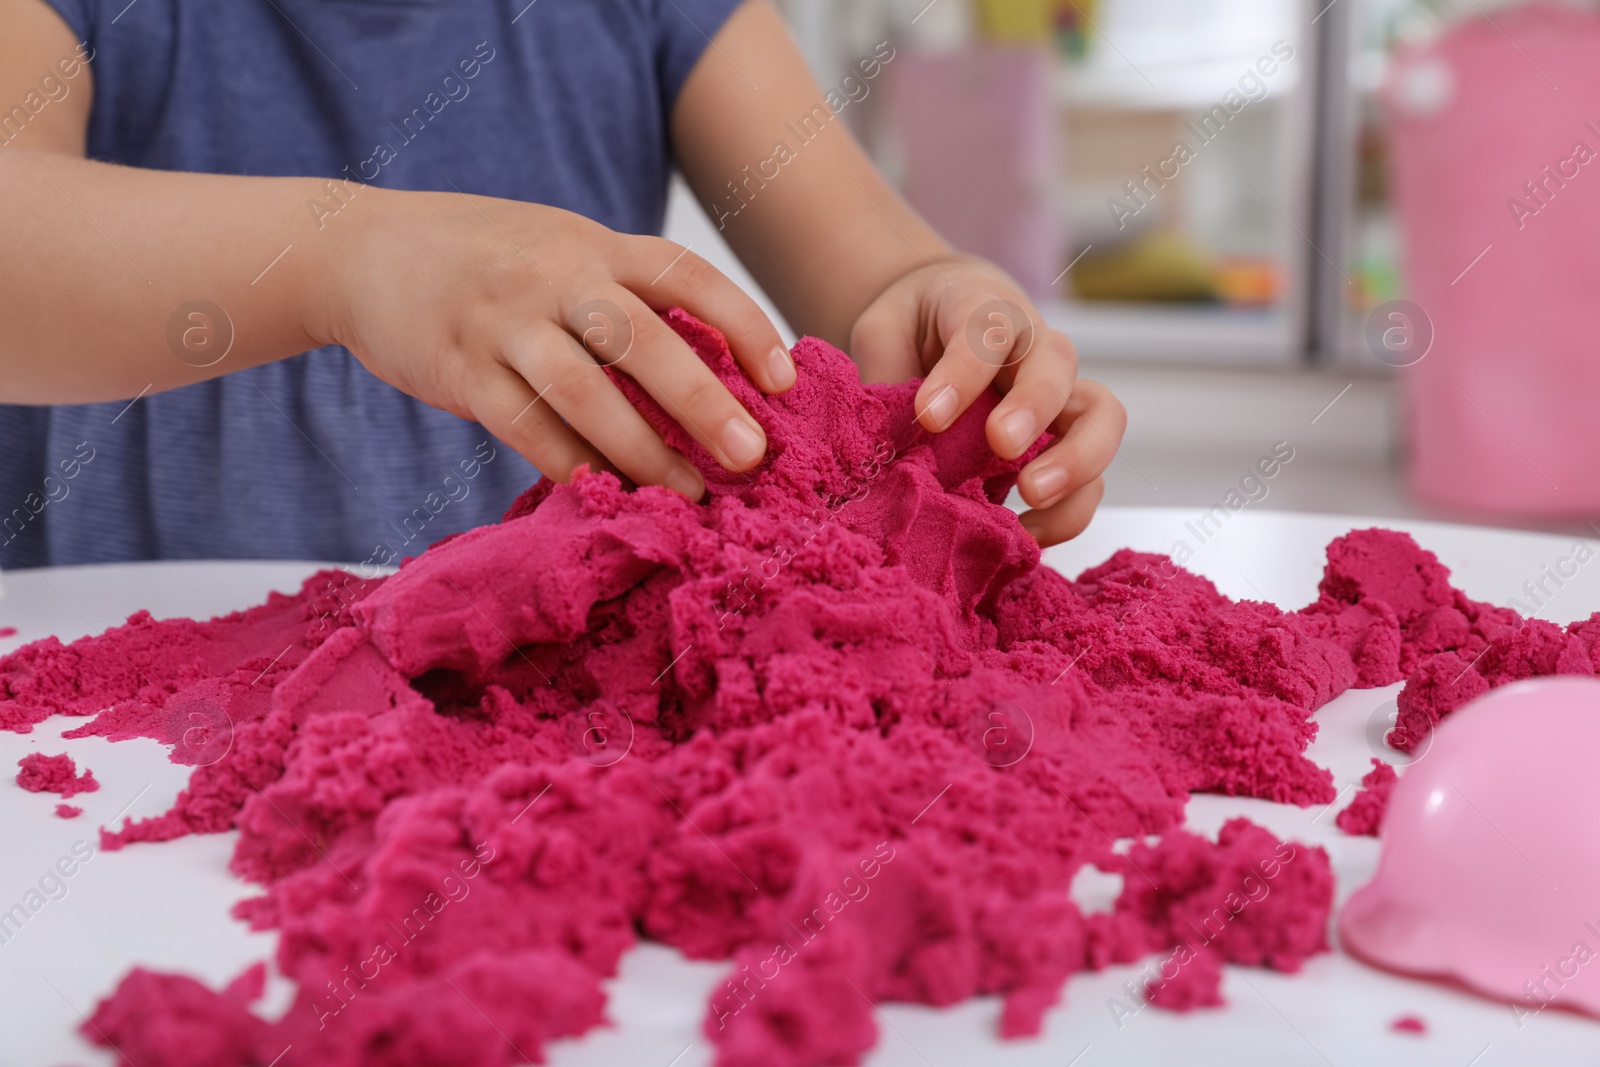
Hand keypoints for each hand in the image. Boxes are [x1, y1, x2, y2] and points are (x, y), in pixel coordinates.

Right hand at [322, 187, 795, 499]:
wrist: (361, 247)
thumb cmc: (487, 260)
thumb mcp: (563, 250)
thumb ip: (628, 295)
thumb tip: (721, 368)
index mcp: (595, 245)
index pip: (686, 275)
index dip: (742, 324)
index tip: (786, 380)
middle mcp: (555, 275)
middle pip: (642, 337)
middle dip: (703, 400)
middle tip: (752, 457)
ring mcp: (502, 321)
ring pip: (584, 390)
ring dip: (643, 450)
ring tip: (692, 496)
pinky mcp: (458, 367)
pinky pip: (523, 426)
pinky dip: (570, 465)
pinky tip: (608, 496)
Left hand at [848, 257, 1125, 546]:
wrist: (943, 318)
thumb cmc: (915, 327)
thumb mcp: (884, 334)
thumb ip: (886, 378)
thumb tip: (883, 445)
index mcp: (984, 310)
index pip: (985, 332)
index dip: (961, 375)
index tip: (929, 416)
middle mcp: (1034, 348)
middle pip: (1058, 365)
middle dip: (1034, 408)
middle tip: (1002, 448)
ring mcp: (1060, 395)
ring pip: (1100, 419)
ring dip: (1075, 464)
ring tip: (1030, 500)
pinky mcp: (1068, 442)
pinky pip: (1091, 476)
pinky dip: (1068, 510)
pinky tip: (1025, 536)